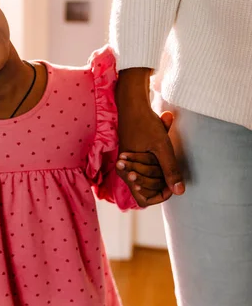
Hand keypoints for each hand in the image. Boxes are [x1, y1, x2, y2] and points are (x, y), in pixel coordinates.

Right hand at [115, 68, 184, 197]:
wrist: (133, 106)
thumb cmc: (146, 125)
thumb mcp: (162, 147)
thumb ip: (170, 170)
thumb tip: (179, 192)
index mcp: (126, 172)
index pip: (144, 200)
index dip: (160, 195)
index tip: (171, 182)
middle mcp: (125, 172)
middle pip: (147, 191)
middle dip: (160, 181)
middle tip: (164, 160)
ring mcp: (128, 166)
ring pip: (149, 181)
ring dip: (159, 172)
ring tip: (160, 153)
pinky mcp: (133, 159)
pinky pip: (147, 171)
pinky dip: (157, 165)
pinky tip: (160, 152)